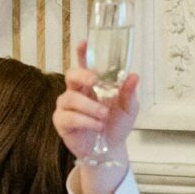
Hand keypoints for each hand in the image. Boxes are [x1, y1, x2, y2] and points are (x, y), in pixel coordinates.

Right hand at [53, 41, 139, 164]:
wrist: (110, 151)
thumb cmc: (116, 125)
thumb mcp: (129, 109)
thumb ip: (129, 93)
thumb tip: (133, 76)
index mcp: (91, 85)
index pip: (84, 65)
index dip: (82, 53)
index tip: (84, 42)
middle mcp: (76, 92)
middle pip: (71, 75)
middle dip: (82, 76)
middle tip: (95, 81)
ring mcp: (66, 107)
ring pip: (71, 98)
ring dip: (90, 106)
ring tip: (103, 116)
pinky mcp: (61, 122)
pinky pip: (68, 117)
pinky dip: (85, 121)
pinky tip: (97, 126)